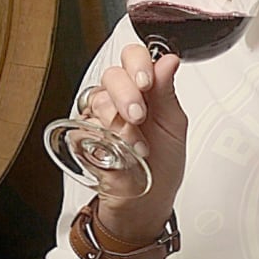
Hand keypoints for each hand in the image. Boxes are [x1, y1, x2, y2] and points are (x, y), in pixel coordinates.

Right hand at [82, 41, 187, 239]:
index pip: (133, 57)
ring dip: (120, 122)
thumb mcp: (174, 127)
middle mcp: (121, 97)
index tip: (146, 82)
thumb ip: (168, 92)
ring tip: (136, 144)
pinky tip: (119, 151)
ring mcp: (101, 115)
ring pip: (97, 99)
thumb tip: (169, 60)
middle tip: (139, 116)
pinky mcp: (84, 135)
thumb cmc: (163, 164)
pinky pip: (84, 125)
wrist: (146, 202)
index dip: (137, 64)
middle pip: (112, 75)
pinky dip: (103, 137)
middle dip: (127, 95)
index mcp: (145, 88)